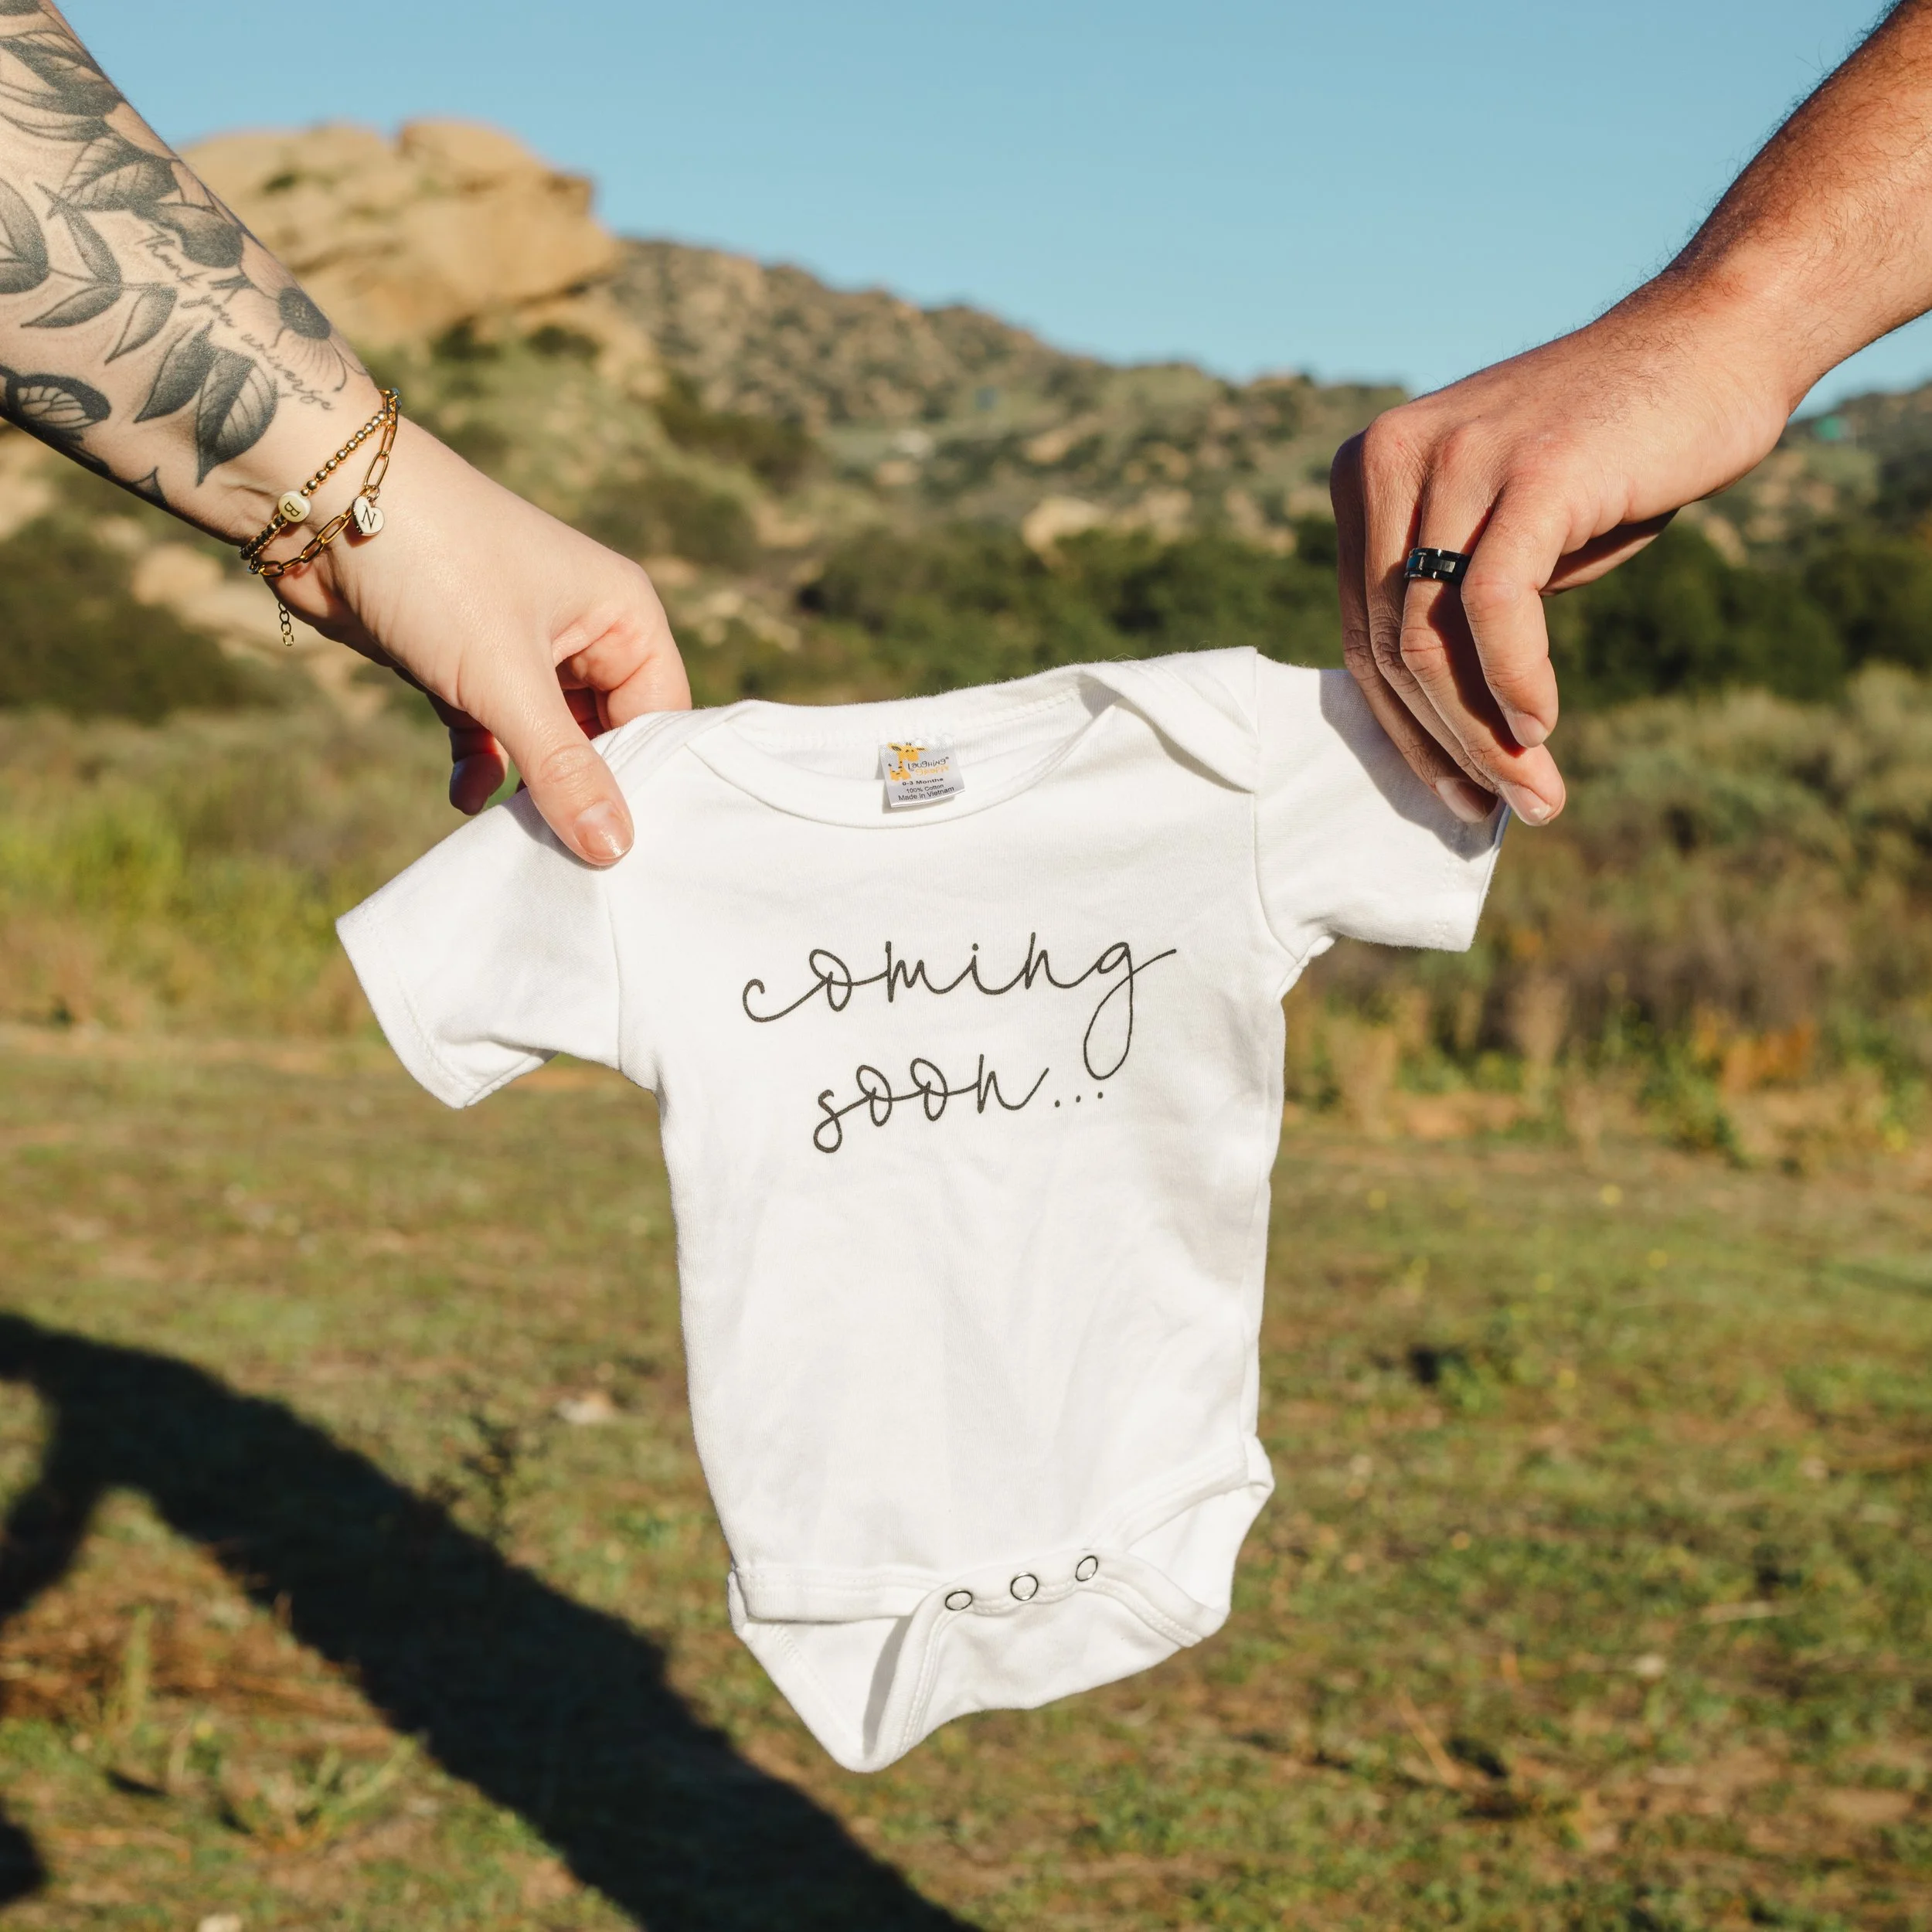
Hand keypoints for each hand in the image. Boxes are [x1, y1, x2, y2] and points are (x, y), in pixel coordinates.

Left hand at [275, 419, 690, 864]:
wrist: (316, 499)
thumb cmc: (435, 565)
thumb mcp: (506, 676)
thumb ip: (561, 768)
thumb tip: (614, 850)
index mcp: (622, 612)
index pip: (661, 714)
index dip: (645, 778)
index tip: (623, 844)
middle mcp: (582, 628)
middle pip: (606, 734)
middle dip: (582, 790)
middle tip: (570, 855)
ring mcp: (519, 645)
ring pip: (544, 739)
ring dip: (529, 784)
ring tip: (518, 837)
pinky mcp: (461, 660)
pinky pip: (489, 731)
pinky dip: (481, 765)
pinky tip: (466, 799)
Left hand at [1330, 291, 1794, 825]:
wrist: (1715, 343)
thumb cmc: (1611, 454)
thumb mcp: (1503, 532)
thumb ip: (1453, 608)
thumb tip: (1439, 732)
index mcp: (1367, 474)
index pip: (1362, 631)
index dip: (1403, 727)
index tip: (1449, 789)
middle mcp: (1390, 461)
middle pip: (1388, 645)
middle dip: (1443, 744)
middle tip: (1495, 808)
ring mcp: (1455, 460)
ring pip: (1431, 639)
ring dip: (1483, 734)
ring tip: (1532, 793)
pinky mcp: (1529, 472)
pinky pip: (1495, 606)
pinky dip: (1513, 680)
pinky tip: (1541, 725)